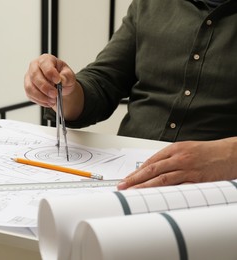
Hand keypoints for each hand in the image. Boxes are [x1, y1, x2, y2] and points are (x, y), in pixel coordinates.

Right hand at [24, 54, 77, 113]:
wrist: (60, 86)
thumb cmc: (63, 77)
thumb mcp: (69, 75)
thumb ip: (66, 77)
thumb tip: (61, 80)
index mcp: (46, 59)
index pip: (45, 64)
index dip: (50, 73)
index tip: (58, 81)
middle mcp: (35, 66)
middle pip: (35, 76)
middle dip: (45, 87)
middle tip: (54, 94)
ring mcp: (29, 77)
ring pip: (30, 87)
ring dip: (41, 96)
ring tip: (52, 100)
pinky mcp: (28, 88)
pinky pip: (30, 95)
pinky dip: (40, 101)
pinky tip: (48, 102)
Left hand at [117, 137, 236, 189]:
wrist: (230, 153)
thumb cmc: (208, 152)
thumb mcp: (185, 149)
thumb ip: (169, 159)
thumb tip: (151, 169)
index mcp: (174, 149)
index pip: (150, 162)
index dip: (136, 172)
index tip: (126, 179)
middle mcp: (179, 158)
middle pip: (151, 170)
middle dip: (134, 179)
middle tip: (122, 186)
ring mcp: (188, 169)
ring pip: (161, 179)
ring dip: (145, 187)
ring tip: (133, 193)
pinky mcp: (197, 180)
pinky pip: (178, 187)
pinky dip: (165, 193)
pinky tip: (155, 198)